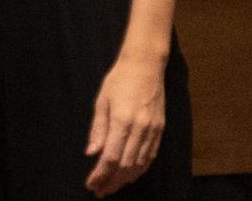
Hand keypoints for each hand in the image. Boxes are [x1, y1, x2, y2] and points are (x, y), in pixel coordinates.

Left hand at [85, 53, 165, 193]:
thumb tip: (91, 153)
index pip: (110, 157)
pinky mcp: (160, 127)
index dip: (100, 174)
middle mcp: (140, 127)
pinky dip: (141, 168)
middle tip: (100, 191)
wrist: (146, 63)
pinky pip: (151, 154)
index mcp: (122, 120)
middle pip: (125, 164)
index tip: (91, 184)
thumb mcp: (102, 100)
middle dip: (111, 181)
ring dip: (125, 178)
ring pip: (140, 163)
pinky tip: (131, 174)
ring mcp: (152, 128)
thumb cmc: (120, 79)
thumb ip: (98, 129)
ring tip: (113, 186)